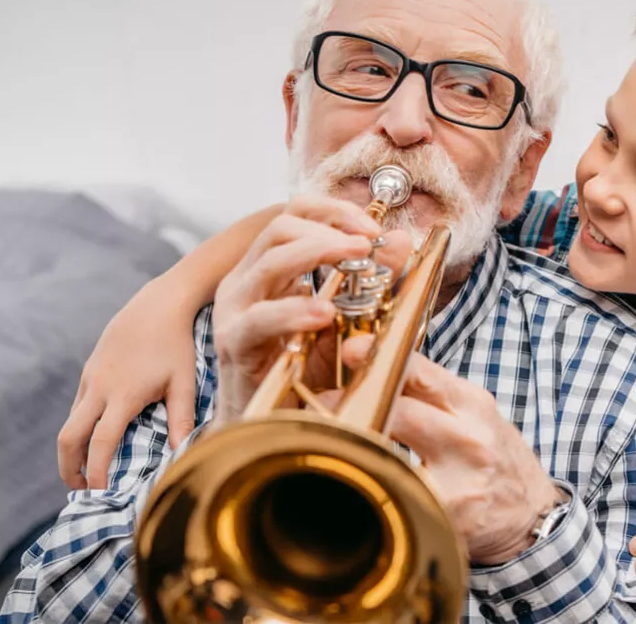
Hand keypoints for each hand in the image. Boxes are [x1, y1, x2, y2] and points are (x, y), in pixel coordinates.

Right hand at [58, 277, 200, 488]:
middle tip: (80, 489)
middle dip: (68, 468)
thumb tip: (183, 454)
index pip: (101, 443)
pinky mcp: (89, 371)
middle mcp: (99, 388)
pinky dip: (80, 427)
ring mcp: (90, 378)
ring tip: (87, 470)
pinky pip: (77, 406)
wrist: (157, 305)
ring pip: (70, 422)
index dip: (96, 472)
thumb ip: (182, 420)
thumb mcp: (184, 383)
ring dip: (73, 449)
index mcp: (123, 395)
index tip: (99, 493)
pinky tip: (95, 437)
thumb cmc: (176, 346)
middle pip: (68, 437)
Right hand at [211, 197, 410, 421]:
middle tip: (368, 242)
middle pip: (279, 228)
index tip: (372, 225)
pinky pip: (259, 318)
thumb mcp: (345, 319)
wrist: (268, 426)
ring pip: (269, 262)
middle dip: (329, 227)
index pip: (293, 214)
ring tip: (357, 259)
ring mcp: (235, 310)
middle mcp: (246, 281)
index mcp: (268, 268)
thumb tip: (401, 239)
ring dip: (317, 254)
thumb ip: (372, 280)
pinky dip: (295, 310)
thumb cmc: (301, 370)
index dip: (332, 210)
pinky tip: (326, 313)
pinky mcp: (234, 344)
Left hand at [338, 336, 562, 564]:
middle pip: (399, 411)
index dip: (380, 358)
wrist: (532, 513)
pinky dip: (374, 483)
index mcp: (472, 405)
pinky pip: (399, 493)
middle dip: (355, 404)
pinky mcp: (447, 514)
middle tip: (324, 402)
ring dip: (356, 444)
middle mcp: (468, 437)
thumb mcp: (474, 413)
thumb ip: (432, 392)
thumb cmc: (494, 456)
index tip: (350, 349)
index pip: (421, 372)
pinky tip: (362, 479)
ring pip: (392, 454)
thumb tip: (375, 366)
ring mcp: (458, 478)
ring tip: (335, 439)